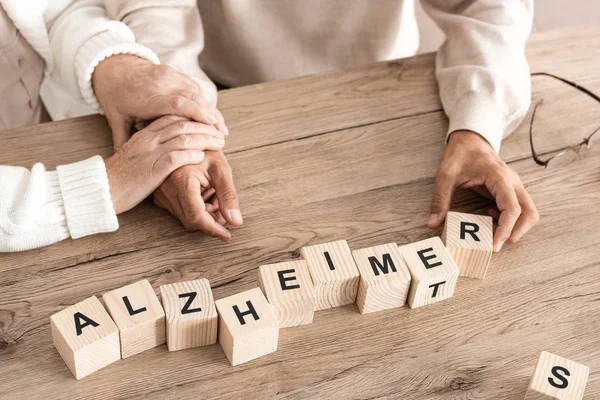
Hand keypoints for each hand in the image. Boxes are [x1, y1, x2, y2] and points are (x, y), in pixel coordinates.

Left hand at [92, 54, 227, 149]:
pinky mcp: (174, 73)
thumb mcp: (116, 120)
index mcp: (146, 97)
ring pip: (197, 92)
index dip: (196, 113)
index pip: (176, 103)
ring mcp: (169, 76)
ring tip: (221, 129)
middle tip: (222, 134)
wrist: (114, 68)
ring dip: (211, 110)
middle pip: (192, 97)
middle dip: (211, 115)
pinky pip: (194, 87)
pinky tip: (212, 117)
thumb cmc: (116, 98)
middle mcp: (160, 84)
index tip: (211, 125)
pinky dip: (205, 102)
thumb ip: (123, 141)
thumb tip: (128, 164)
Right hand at [105, 115, 224, 213]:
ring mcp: (150, 153)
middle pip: (182, 124)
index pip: (172, 117)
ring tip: (219, 143)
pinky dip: (192, 154)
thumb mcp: (135, 156)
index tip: (208, 123)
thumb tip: (170, 148)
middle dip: (204, 126)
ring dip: (205, 139)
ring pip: (183, 138)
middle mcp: (148, 140)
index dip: (193, 118)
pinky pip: (176, 157)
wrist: (101, 190)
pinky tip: (203, 156)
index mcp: (143, 134)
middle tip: (219, 131)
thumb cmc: (120, 177)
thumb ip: (151, 148)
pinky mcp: (152, 169)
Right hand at [153, 150, 241, 241]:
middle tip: (223, 204)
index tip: (228, 235)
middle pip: (191, 220)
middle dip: (211, 218)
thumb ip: (228, 195)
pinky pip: (178, 210)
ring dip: (204, 211)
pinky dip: (194, 206)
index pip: (197, 217)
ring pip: (185, 217)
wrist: (184, 133)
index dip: (214, 228)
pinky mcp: (158, 194)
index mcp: (180, 181)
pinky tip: (202, 191)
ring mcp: (159, 193)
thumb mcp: (221, 168)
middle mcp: (165, 189)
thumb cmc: (204, 147)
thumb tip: (236, 221)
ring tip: (212, 191)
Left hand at [427, 130, 538, 251]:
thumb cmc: (460, 154)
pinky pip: (519, 209)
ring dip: (516, 228)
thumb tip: (432, 224)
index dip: (505, 230)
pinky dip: (510, 220)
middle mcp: (513, 182)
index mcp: (500, 177)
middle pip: (530, 213)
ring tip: (492, 233)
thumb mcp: (445, 175)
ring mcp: (514, 186)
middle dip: (517, 233)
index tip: (494, 246)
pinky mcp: (510, 190)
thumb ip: (440, 199)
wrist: (470, 139)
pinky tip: (489, 217)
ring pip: (528, 212)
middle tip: (496, 245)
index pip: (512, 209)